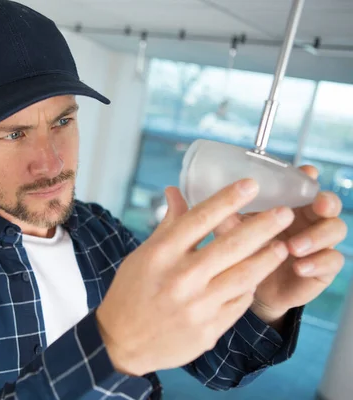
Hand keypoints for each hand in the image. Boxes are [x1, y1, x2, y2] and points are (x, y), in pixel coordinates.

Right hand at [96, 179, 294, 375]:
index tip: (250, 185)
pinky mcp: (209, 329)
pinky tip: (256, 276)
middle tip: (285, 213)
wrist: (122, 341)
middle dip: (263, 226)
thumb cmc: (131, 292)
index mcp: (161, 254)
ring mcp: (197, 306)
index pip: (200, 218)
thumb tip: (177, 192)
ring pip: (244, 276)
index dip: (228, 199)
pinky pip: (239, 303)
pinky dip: (250, 287)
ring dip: (267, 258)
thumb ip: (168, 225)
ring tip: (282, 246)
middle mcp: (181, 277)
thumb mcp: (144, 255)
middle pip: (231, 245)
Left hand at [214, 166, 347, 324]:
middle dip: (323, 201)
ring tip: (294, 245)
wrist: (243, 292)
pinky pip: (330, 262)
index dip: (305, 176)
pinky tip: (300, 266)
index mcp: (282, 202)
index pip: (300, 183)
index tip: (305, 171)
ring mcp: (314, 242)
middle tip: (317, 203)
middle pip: (324, 202)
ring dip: (317, 235)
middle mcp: (303, 218)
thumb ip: (204, 212)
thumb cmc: (230, 254)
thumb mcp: (219, 231)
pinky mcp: (320, 269)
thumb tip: (171, 191)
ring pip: (332, 230)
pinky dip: (318, 262)